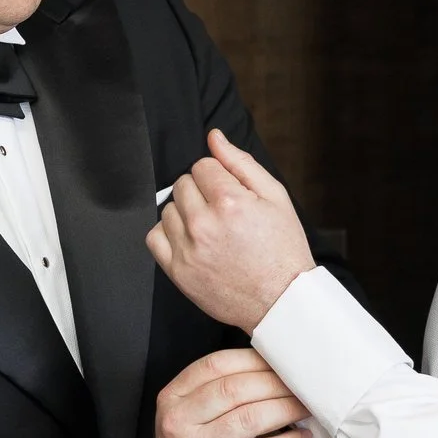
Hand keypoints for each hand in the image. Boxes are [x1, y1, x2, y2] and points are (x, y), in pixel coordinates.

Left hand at [147, 130, 315, 331]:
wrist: (281, 300)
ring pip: (168, 208)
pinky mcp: (178, 272)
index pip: (202, 166)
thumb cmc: (282, 249)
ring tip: (210, 228)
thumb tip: (214, 137)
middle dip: (201, 191)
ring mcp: (188, 250)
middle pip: (182, 184)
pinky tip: (189, 239)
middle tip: (223, 211)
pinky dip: (168, 233)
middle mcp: (204, 225)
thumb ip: (241, 163)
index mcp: (230, 202)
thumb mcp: (275, 197)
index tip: (230, 193)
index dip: (218, 176)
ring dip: (185, 212)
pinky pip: (154, 237)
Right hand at [155, 349, 313, 437]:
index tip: (281, 361)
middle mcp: (178, 422)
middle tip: (302, 385)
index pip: (216, 365)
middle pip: (236, 388)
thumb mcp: (192, 418)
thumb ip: (219, 391)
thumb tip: (273, 365)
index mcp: (172, 399)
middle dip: (276, 383)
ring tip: (306, 408)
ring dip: (287, 409)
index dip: (254, 359)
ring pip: (252, 417)